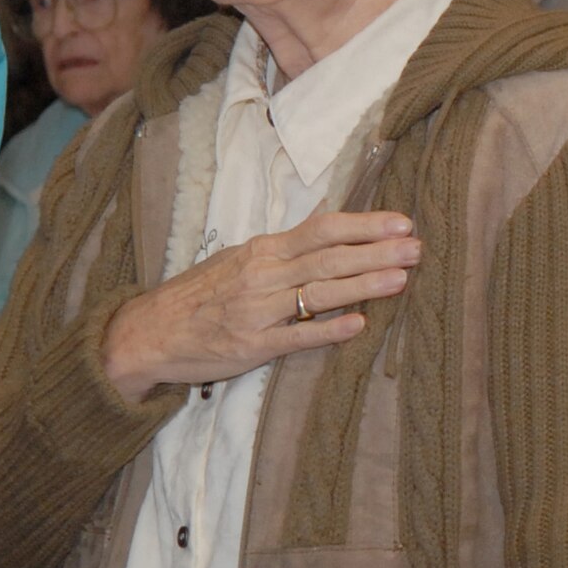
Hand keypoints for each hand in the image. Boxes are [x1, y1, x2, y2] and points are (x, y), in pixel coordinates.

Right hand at [103, 210, 420, 402]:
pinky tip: (359, 325)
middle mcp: (264, 275)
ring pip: (317, 294)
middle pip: (329, 258)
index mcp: (265, 250)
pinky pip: (295, 337)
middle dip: (376, 252)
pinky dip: (327, 330)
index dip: (365, 224)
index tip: (403, 221)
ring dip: (363, 285)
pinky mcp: (253, 346)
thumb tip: (335, 230)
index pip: (323, 229)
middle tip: (416, 247)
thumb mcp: (243, 258)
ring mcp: (259, 311)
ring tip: (401, 279)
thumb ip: (288, 248)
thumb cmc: (204, 293)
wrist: (150, 331)